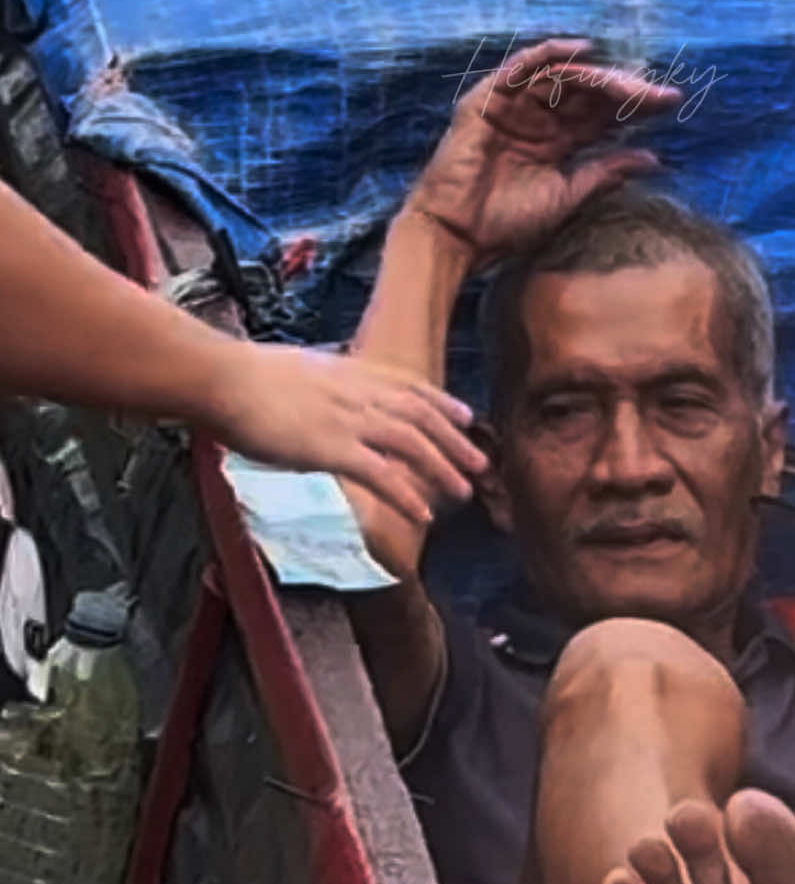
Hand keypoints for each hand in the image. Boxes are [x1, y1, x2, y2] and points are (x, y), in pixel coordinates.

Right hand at [202, 341, 486, 547]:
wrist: (224, 378)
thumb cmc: (246, 376)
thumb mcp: (297, 370)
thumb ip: (320, 384)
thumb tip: (322, 391)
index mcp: (351, 372)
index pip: (410, 386)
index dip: (442, 403)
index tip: (465, 416)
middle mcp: (359, 393)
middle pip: (422, 417)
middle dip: (455, 442)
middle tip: (481, 464)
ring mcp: (347, 420)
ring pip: (411, 444)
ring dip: (442, 469)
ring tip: (463, 493)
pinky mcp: (330, 448)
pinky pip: (380, 474)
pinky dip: (406, 494)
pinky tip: (423, 513)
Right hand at [407, 37, 680, 264]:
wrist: (459, 236)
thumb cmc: (506, 224)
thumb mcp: (567, 196)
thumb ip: (605, 173)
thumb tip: (654, 157)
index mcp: (558, 141)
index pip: (604, 115)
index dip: (637, 106)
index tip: (673, 102)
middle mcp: (539, 119)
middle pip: (588, 92)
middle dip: (624, 89)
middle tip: (658, 93)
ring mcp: (513, 107)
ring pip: (561, 78)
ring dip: (597, 76)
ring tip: (629, 83)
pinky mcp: (487, 101)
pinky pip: (520, 69)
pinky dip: (548, 54)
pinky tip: (581, 52)